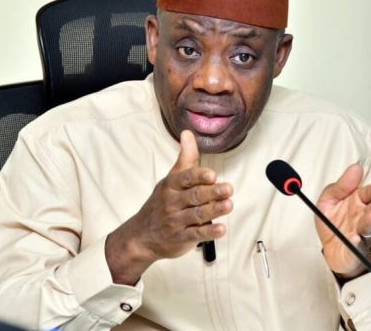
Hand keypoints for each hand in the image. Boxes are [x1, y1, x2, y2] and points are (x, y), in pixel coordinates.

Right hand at [105, 130, 233, 284]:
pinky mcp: (181, 239)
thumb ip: (185, 158)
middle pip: (194, 196)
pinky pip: (196, 235)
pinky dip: (209, 232)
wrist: (141, 235)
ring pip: (197, 215)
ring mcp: (176, 222)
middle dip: (211, 192)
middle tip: (228, 188)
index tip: (212, 174)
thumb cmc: (161, 203)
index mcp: (170, 186)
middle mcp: (172, 203)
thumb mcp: (171, 179)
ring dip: (214, 210)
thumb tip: (187, 132)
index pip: (185, 179)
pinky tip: (221, 229)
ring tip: (229, 205)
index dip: (198, 176)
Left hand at [315, 164, 370, 278]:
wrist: (330, 249)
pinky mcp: (355, 249)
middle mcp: (362, 217)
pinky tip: (354, 237)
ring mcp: (361, 233)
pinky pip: (356, 246)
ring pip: (369, 227)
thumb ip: (341, 185)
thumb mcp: (329, 199)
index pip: (369, 194)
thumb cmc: (333, 223)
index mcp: (357, 203)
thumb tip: (355, 168)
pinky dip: (356, 242)